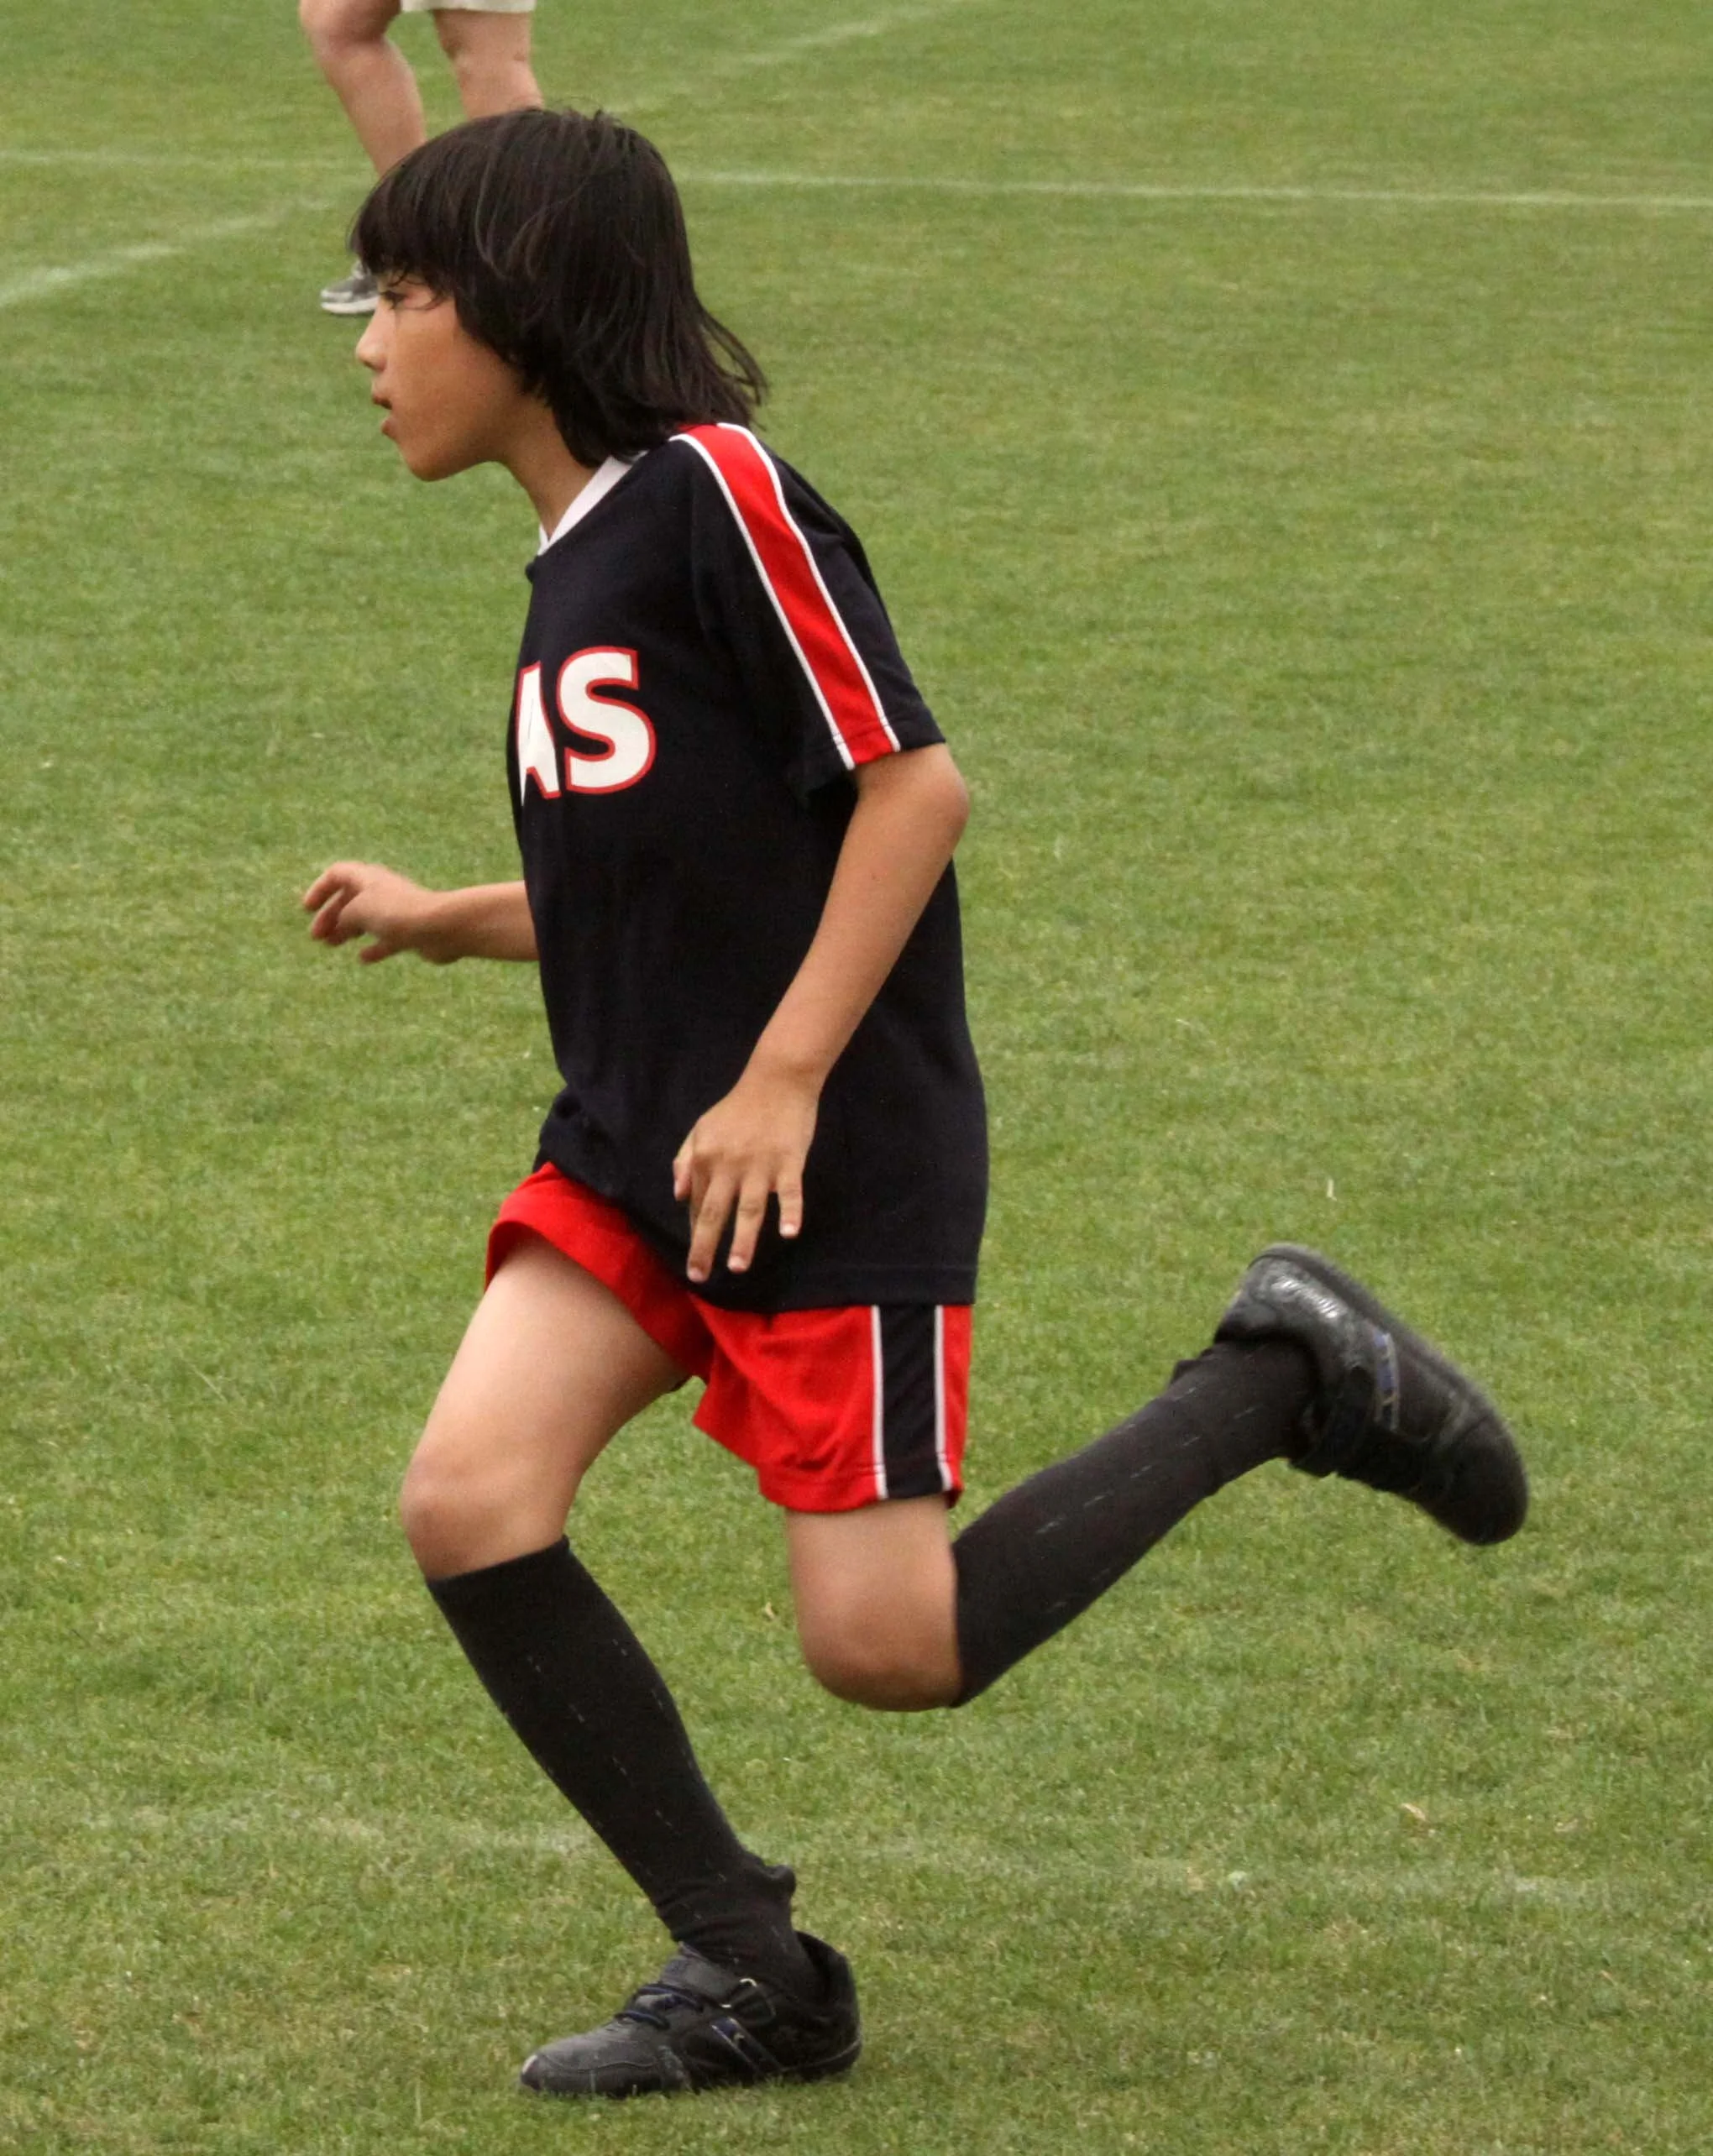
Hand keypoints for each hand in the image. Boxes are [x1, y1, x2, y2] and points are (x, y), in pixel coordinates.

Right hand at [302, 861, 447, 963]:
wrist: (441, 927)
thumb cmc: (396, 913)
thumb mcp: (358, 911)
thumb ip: (343, 916)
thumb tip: (342, 925)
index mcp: (368, 878)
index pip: (338, 874)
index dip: (320, 889)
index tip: (306, 909)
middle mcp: (382, 891)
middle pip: (350, 898)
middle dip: (330, 916)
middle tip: (316, 937)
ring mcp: (397, 911)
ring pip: (366, 919)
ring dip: (347, 930)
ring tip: (330, 945)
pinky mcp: (410, 932)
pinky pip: (387, 939)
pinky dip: (374, 947)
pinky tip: (363, 958)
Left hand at [673, 1065, 819, 1283]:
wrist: (777, 1079)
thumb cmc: (739, 1107)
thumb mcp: (702, 1128)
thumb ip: (685, 1159)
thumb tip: (677, 1195)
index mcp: (705, 1157)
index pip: (696, 1204)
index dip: (694, 1233)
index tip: (695, 1261)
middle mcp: (728, 1165)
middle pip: (714, 1213)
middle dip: (705, 1247)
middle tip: (700, 1277)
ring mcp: (760, 1165)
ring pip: (749, 1209)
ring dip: (743, 1239)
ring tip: (737, 1267)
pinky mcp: (789, 1162)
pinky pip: (790, 1192)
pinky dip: (791, 1212)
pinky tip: (789, 1232)